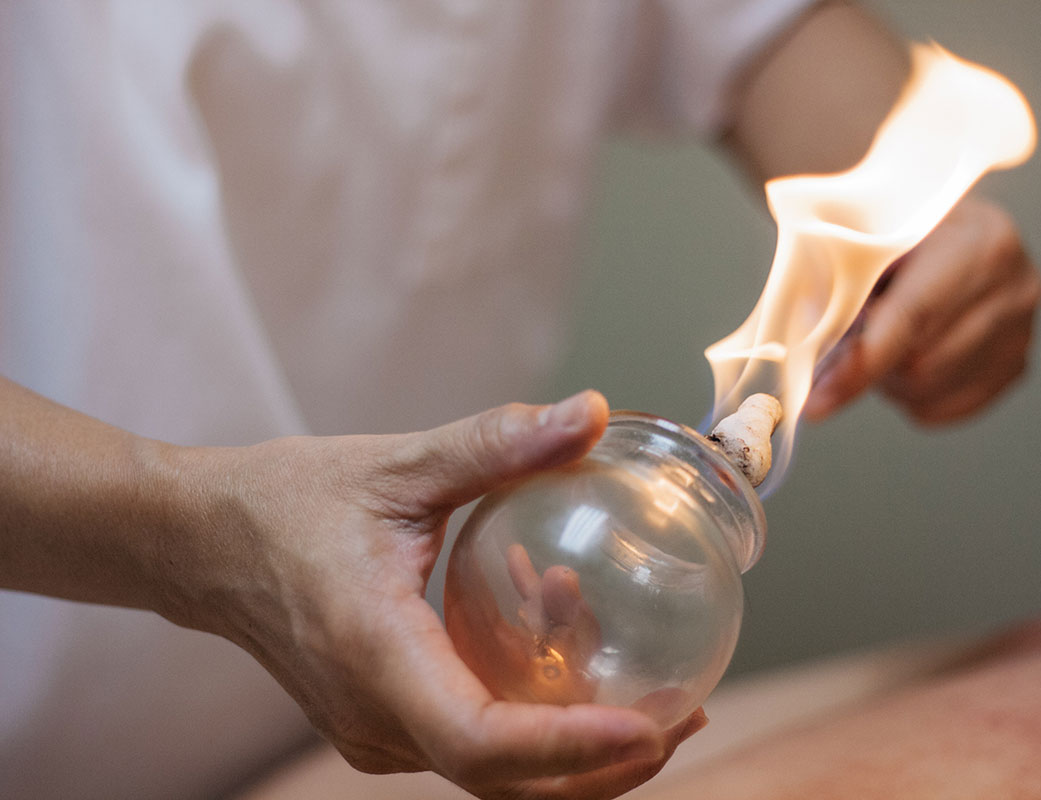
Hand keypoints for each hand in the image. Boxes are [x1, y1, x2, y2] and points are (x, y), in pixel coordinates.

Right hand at [155, 390, 704, 799]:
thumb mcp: (396, 463)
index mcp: (374, 655)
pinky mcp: (382, 720)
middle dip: (603, 762)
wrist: (200, 543)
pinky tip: (554, 623)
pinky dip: (530, 707)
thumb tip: (592, 413)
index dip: (572, 750)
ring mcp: (375, 730)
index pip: (483, 745)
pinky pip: (470, 737)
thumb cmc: (283, 504)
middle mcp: (374, 716)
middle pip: (506, 781)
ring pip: (494, 767)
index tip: (651, 728)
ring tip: (623, 646)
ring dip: (570, 727)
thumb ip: (497, 442)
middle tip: (683, 713)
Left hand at [804, 196, 1040, 424]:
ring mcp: (1023, 329)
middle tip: (847, 337)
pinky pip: (942, 409)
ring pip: (928, 391)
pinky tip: (906, 354)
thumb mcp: (857, 237)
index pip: (913, 316)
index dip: (860, 363)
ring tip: (883, 335)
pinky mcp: (1016, 365)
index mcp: (979, 240)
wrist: (934, 223)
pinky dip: (909, 395)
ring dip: (888, 378)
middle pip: (921, 363)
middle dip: (870, 363)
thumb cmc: (889, 229)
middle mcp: (1016, 285)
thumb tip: (804, 358)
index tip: (814, 402)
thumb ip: (837, 289)